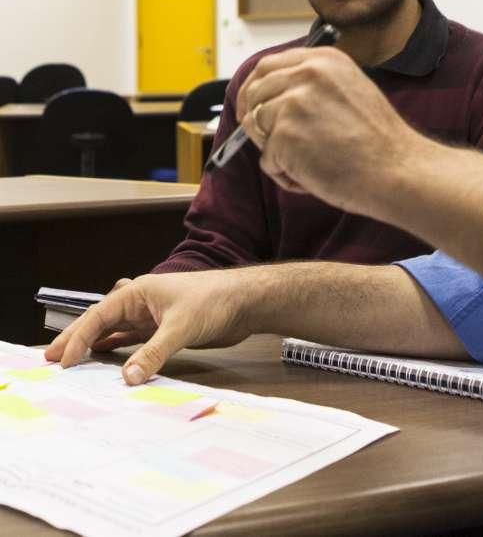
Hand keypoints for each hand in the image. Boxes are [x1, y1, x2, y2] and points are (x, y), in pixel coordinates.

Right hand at [44, 271, 254, 384]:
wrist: (243, 301)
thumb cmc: (214, 301)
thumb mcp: (182, 327)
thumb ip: (154, 352)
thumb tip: (129, 378)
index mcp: (139, 292)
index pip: (100, 314)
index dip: (78, 336)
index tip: (62, 359)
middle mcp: (141, 302)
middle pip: (102, 320)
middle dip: (77, 337)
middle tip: (51, 357)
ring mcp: (151, 315)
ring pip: (115, 330)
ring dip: (95, 344)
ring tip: (72, 360)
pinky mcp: (163, 328)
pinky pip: (132, 339)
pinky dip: (117, 349)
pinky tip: (106, 358)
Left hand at [237, 46, 415, 215]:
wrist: (397, 169)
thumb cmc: (378, 141)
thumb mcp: (348, 90)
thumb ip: (312, 87)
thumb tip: (271, 101)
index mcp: (323, 59)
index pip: (268, 65)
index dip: (255, 89)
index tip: (252, 107)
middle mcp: (307, 73)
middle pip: (255, 92)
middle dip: (253, 118)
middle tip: (268, 142)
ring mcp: (294, 102)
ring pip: (257, 126)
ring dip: (274, 150)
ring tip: (308, 163)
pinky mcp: (285, 133)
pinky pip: (267, 158)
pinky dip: (284, 173)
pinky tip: (312, 175)